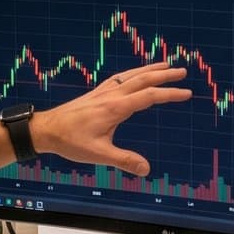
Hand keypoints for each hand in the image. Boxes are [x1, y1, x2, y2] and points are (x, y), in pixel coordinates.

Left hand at [29, 61, 192, 175]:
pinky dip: (134, 72)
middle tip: (183, 71)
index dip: (169, 94)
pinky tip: (136, 75)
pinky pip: (120, 77)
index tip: (186, 93)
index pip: (149, 96)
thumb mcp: (98, 154)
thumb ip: (124, 160)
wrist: (46, 129)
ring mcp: (104, 92)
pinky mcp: (97, 93)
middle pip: (143, 79)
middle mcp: (111, 95)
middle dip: (164, 74)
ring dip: (150, 69)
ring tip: (165, 65)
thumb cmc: (70, 141)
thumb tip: (146, 169)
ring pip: (131, 75)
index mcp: (115, 108)